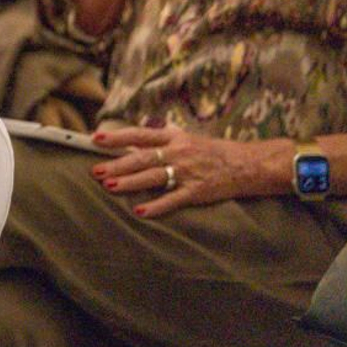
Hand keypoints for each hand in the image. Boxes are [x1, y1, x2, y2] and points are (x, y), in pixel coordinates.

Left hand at [90, 126, 291, 216]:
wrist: (250, 164)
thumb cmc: (215, 152)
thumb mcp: (188, 139)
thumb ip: (164, 139)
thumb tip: (136, 139)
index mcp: (175, 138)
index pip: (140, 135)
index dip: (117, 137)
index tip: (96, 139)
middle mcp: (179, 152)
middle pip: (142, 157)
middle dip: (117, 164)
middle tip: (96, 171)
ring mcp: (188, 172)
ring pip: (153, 177)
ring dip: (130, 182)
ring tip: (110, 187)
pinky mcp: (197, 191)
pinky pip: (173, 199)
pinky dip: (156, 206)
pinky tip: (140, 211)